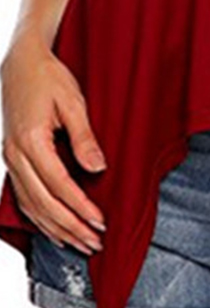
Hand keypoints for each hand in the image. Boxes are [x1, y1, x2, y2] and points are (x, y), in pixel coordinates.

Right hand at [1, 32, 105, 253]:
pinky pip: (24, 197)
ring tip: (80, 243)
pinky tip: (55, 228)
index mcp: (30, 141)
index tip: (100, 222)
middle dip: (70, 226)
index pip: (59, 185)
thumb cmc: (50, 79)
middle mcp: (15, 155)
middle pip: (43, 202)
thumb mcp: (74, 102)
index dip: (80, 207)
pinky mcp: (12, 159)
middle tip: (96, 243)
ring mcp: (10, 159)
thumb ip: (84, 137)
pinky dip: (40, 217)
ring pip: (31, 205)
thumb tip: (98, 168)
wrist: (21, 63)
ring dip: (55, 227)